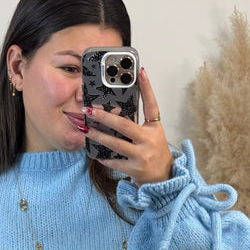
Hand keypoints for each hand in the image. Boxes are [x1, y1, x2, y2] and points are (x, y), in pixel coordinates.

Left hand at [83, 67, 172, 185]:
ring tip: (86, 129)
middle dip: (105, 117)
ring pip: (115, 144)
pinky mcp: (134, 169)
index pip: (151, 105)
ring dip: (98, 136)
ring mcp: (142, 155)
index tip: (140, 72)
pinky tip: (94, 152)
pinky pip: (114, 161)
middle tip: (89, 110)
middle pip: (124, 125)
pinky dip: (103, 157)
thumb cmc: (154, 152)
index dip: (147, 88)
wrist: (163, 178)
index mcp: (154, 128)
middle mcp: (149, 140)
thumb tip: (116, 111)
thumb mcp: (152, 135)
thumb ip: (138, 123)